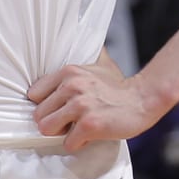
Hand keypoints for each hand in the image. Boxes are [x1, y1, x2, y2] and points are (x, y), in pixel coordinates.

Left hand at [29, 58, 160, 151]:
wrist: (144, 99)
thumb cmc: (121, 88)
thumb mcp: (100, 64)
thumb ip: (85, 58)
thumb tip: (81, 34)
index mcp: (69, 72)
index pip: (34, 94)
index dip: (46, 105)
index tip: (57, 109)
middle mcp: (72, 86)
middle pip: (38, 115)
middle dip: (53, 122)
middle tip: (70, 121)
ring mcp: (80, 106)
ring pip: (47, 129)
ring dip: (61, 134)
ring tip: (76, 128)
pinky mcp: (89, 124)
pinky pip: (68, 143)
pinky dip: (78, 143)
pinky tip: (90, 135)